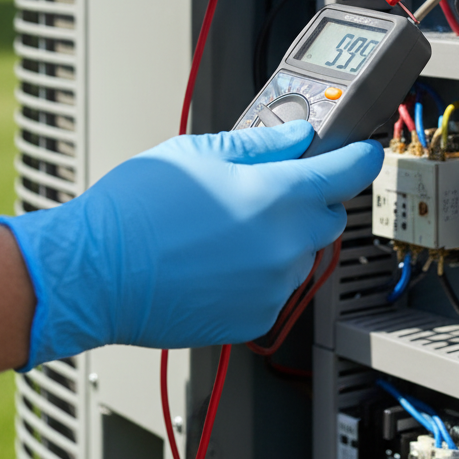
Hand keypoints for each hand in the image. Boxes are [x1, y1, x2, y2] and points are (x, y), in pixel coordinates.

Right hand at [0, 121, 383, 365]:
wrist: (96, 273)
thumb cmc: (136, 210)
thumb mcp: (198, 153)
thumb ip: (259, 145)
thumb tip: (296, 139)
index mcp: (276, 197)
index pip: (347, 173)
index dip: (358, 157)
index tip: (362, 152)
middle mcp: (284, 246)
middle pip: (328, 217)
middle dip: (309, 199)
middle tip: (266, 187)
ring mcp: (271, 287)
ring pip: (299, 255)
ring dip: (281, 238)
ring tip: (225, 228)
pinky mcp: (253, 318)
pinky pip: (274, 288)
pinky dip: (259, 272)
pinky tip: (216, 259)